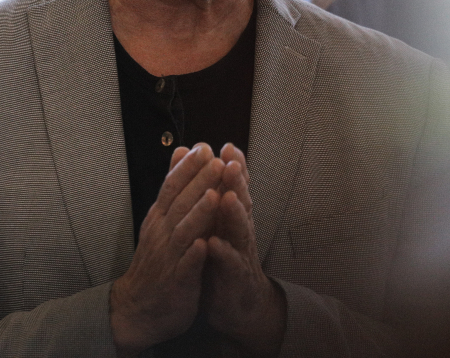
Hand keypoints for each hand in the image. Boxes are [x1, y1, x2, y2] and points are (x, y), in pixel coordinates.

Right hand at [109, 144, 224, 355]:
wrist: (138, 308)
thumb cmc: (156, 260)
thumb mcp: (160, 220)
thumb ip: (174, 187)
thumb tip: (181, 150)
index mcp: (160, 218)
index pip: (171, 186)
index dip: (186, 168)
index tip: (203, 147)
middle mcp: (162, 234)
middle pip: (180, 203)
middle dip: (198, 182)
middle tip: (215, 161)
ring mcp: (168, 257)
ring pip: (183, 232)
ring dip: (198, 214)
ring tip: (214, 196)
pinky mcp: (176, 282)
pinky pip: (185, 267)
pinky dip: (193, 256)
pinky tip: (204, 246)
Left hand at [204, 143, 286, 355]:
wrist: (239, 304)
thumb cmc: (225, 259)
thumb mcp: (219, 225)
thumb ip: (215, 196)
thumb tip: (208, 165)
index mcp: (234, 217)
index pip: (236, 188)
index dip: (235, 168)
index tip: (228, 147)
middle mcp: (241, 231)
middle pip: (241, 203)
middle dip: (237, 183)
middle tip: (232, 164)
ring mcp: (240, 254)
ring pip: (240, 230)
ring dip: (234, 214)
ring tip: (227, 197)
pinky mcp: (234, 278)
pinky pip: (229, 265)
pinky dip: (222, 254)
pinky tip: (214, 244)